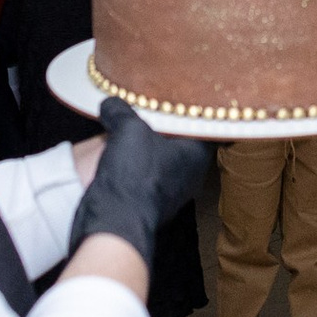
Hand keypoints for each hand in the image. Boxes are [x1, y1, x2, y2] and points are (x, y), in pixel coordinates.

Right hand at [68, 97, 212, 263]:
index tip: (184, 95)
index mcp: (197, 155)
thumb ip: (121, 111)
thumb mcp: (129, 130)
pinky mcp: (149, 201)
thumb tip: (111, 103)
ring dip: (147, 143)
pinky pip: (145, 174)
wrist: (115, 222)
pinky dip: (135, 162)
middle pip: (182, 140)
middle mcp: (189, 174)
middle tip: (152, 104)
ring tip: (131, 123)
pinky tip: (120, 149)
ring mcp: (170, 191)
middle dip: (166, 124)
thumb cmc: (135, 176)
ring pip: (162, 158)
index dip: (194, 108)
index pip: (206, 125)